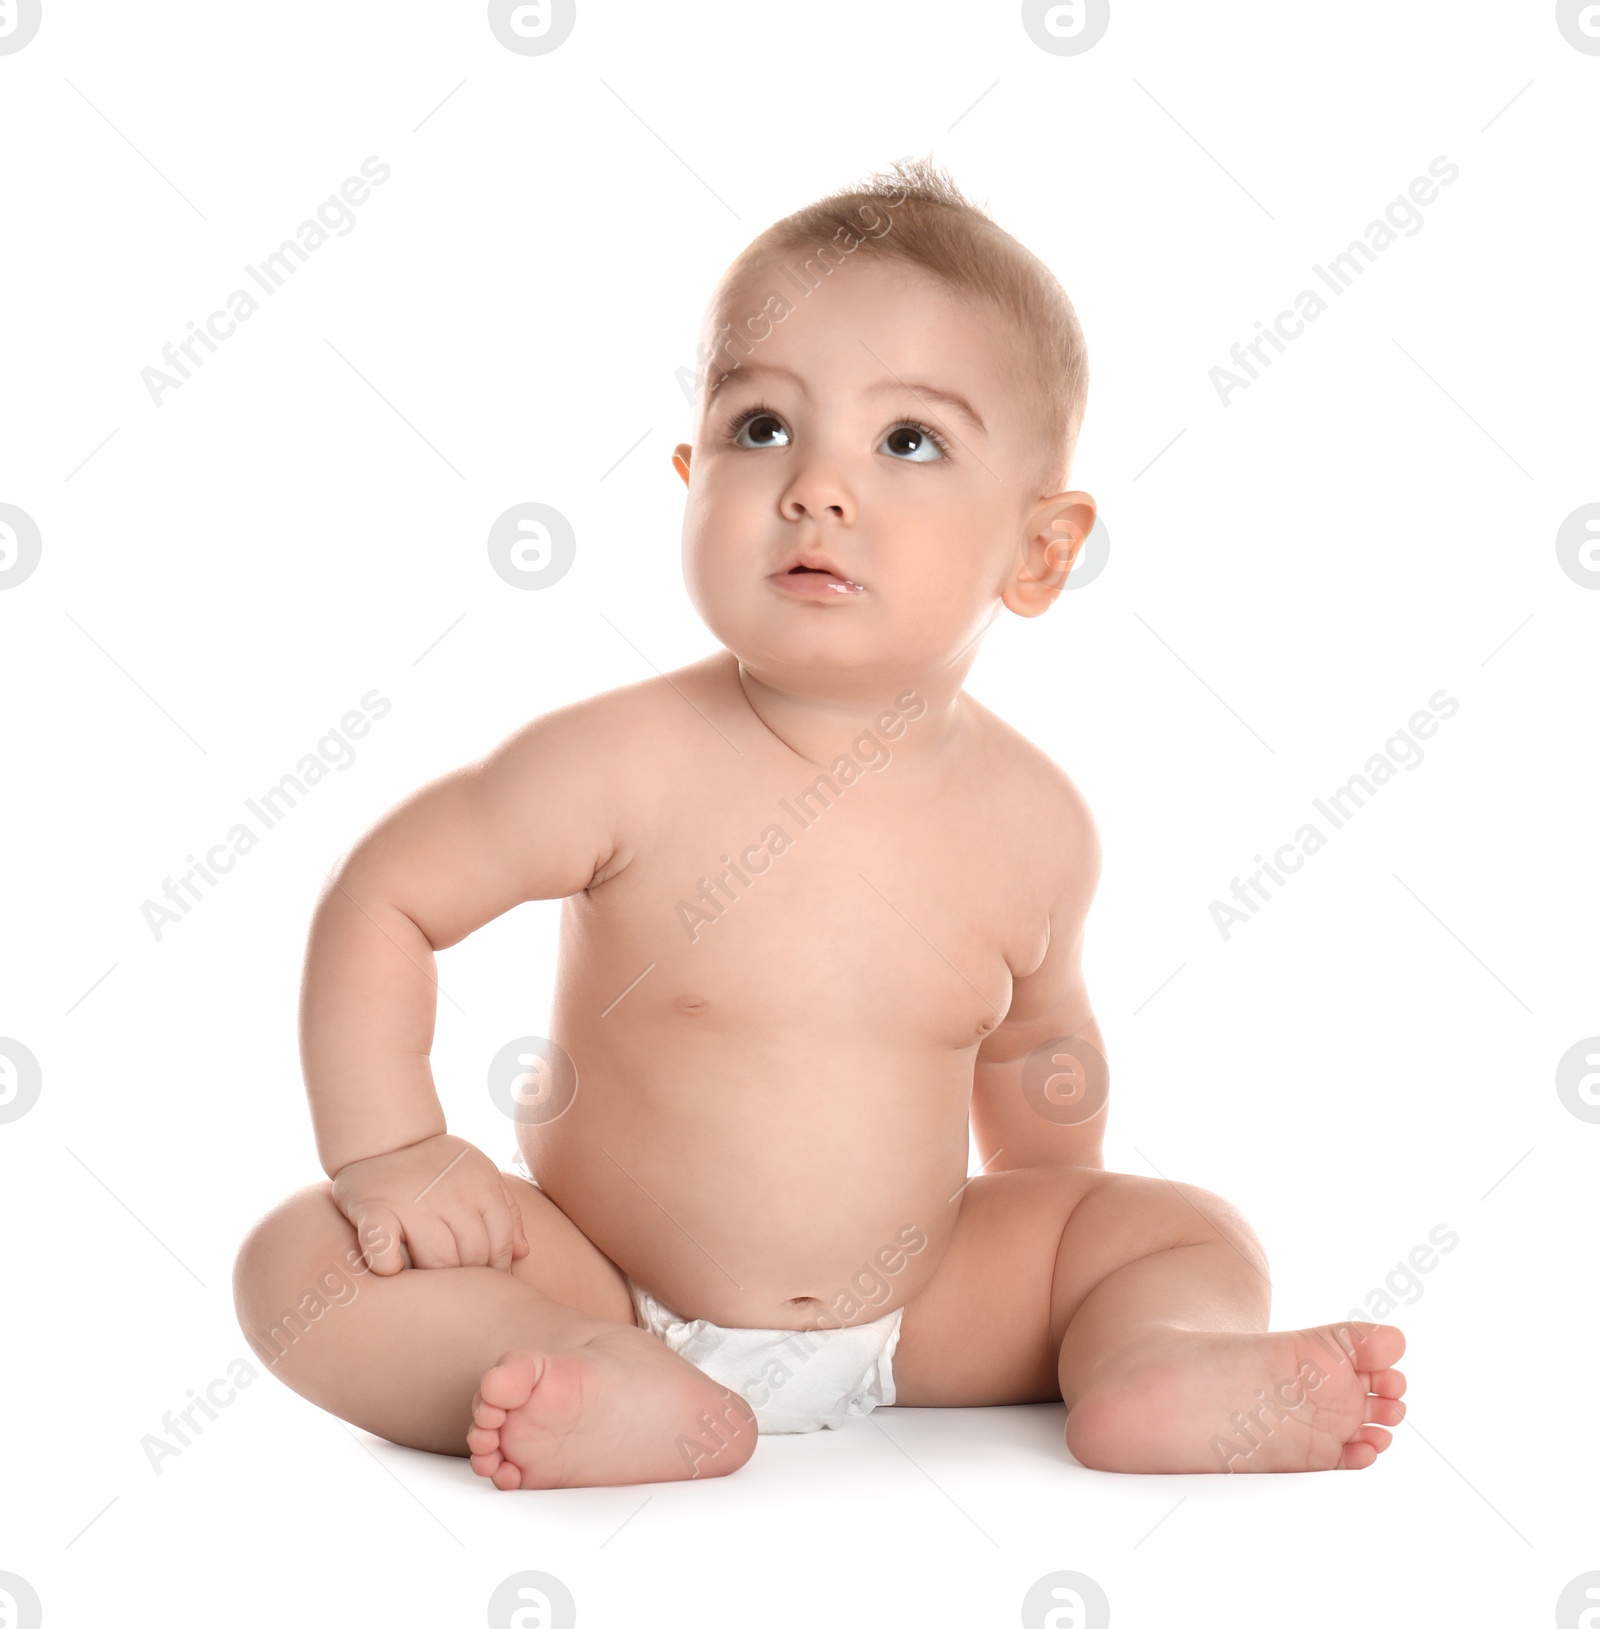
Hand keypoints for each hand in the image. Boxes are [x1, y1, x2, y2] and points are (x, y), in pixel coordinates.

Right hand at [331, 1133, 530, 1274]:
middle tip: (457, 1292)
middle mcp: (450, 1192)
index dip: (496, 1269)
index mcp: (480, 1185)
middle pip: (471, 1256)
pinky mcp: (373, 1208)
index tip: (484, 1284)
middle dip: (468, 1280)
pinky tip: (391, 1271)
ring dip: (434, 1281)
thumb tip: (522, 1253)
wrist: (384, 1140)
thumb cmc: (438, 1168)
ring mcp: (411, 1200)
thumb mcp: (479, 1177)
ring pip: (437, 1260)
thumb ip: (506, 1212)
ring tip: (429, 1286)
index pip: (499, 1242)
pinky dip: (388, 1265)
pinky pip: (383, 1248)